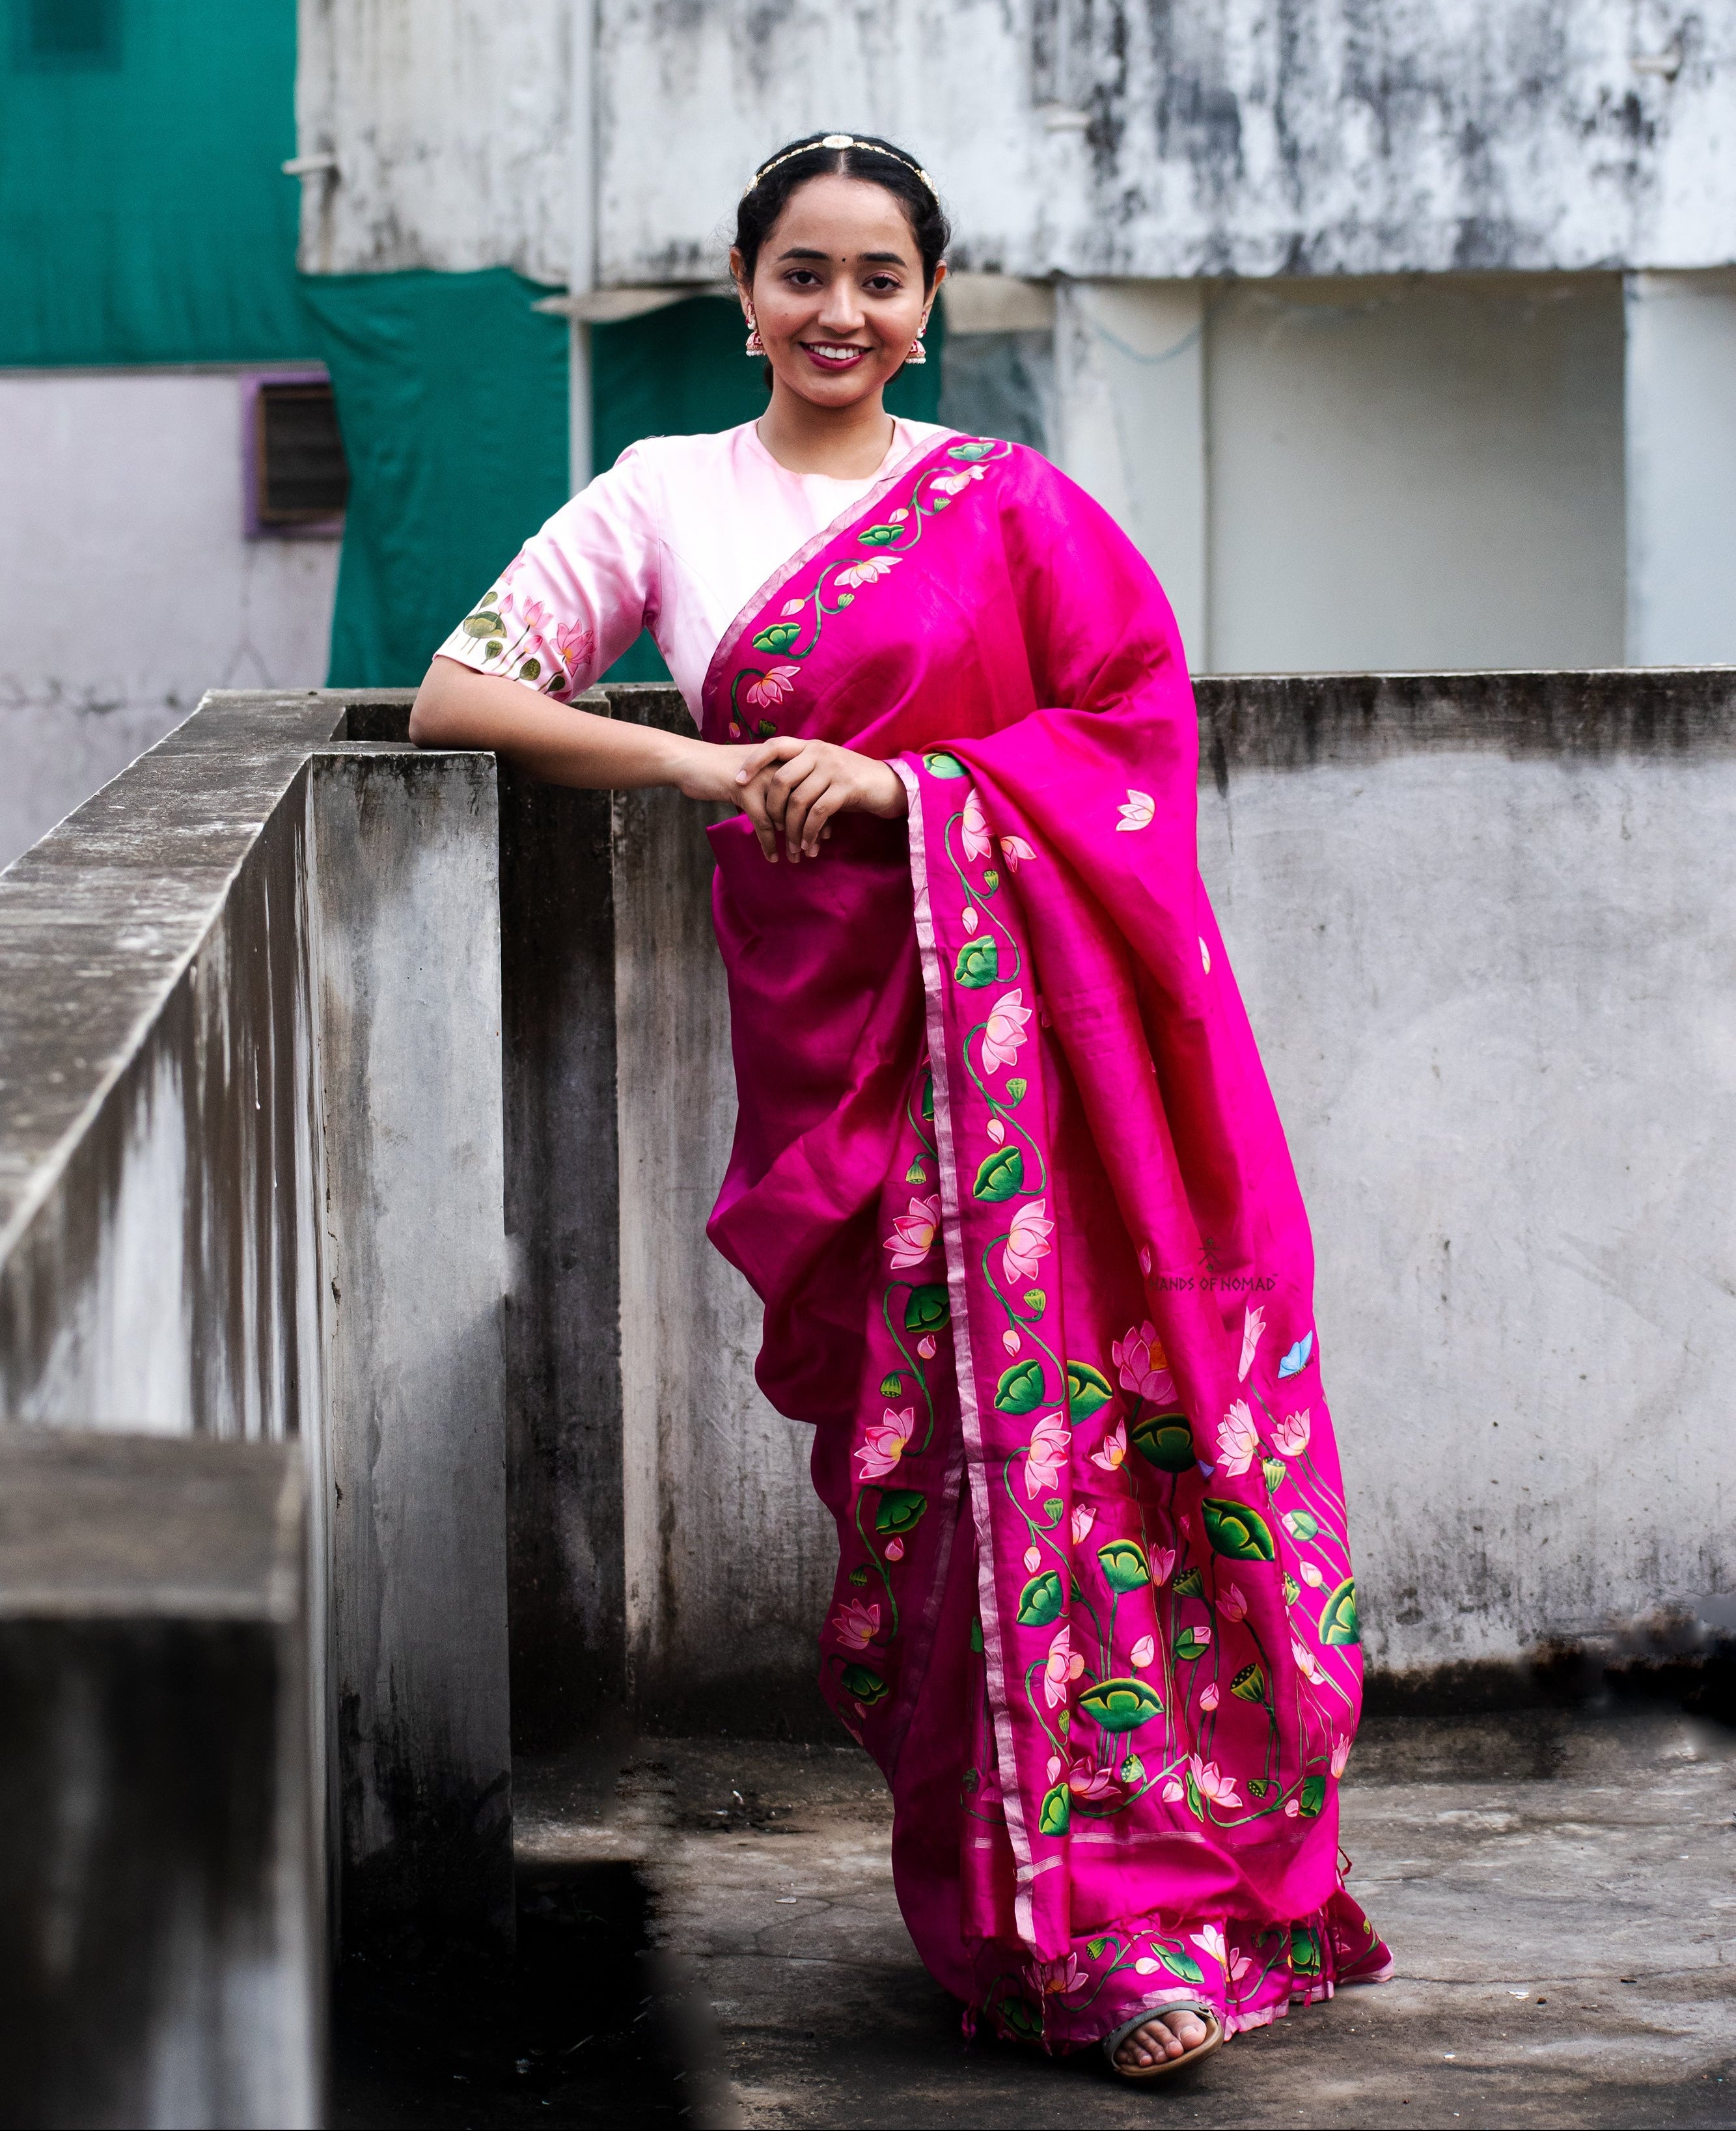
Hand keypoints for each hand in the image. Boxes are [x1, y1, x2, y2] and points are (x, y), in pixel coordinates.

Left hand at [730, 735, 907, 861]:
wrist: (892, 786)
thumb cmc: (855, 782)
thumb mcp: (826, 771)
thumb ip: (804, 775)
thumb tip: (774, 795)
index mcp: (811, 747)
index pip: (774, 746)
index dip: (754, 762)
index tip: (738, 781)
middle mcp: (819, 752)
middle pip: (781, 779)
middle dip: (773, 810)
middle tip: (774, 830)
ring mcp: (833, 768)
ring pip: (799, 801)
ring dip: (792, 830)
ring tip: (793, 849)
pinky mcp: (847, 787)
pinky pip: (818, 813)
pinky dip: (809, 833)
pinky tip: (809, 847)